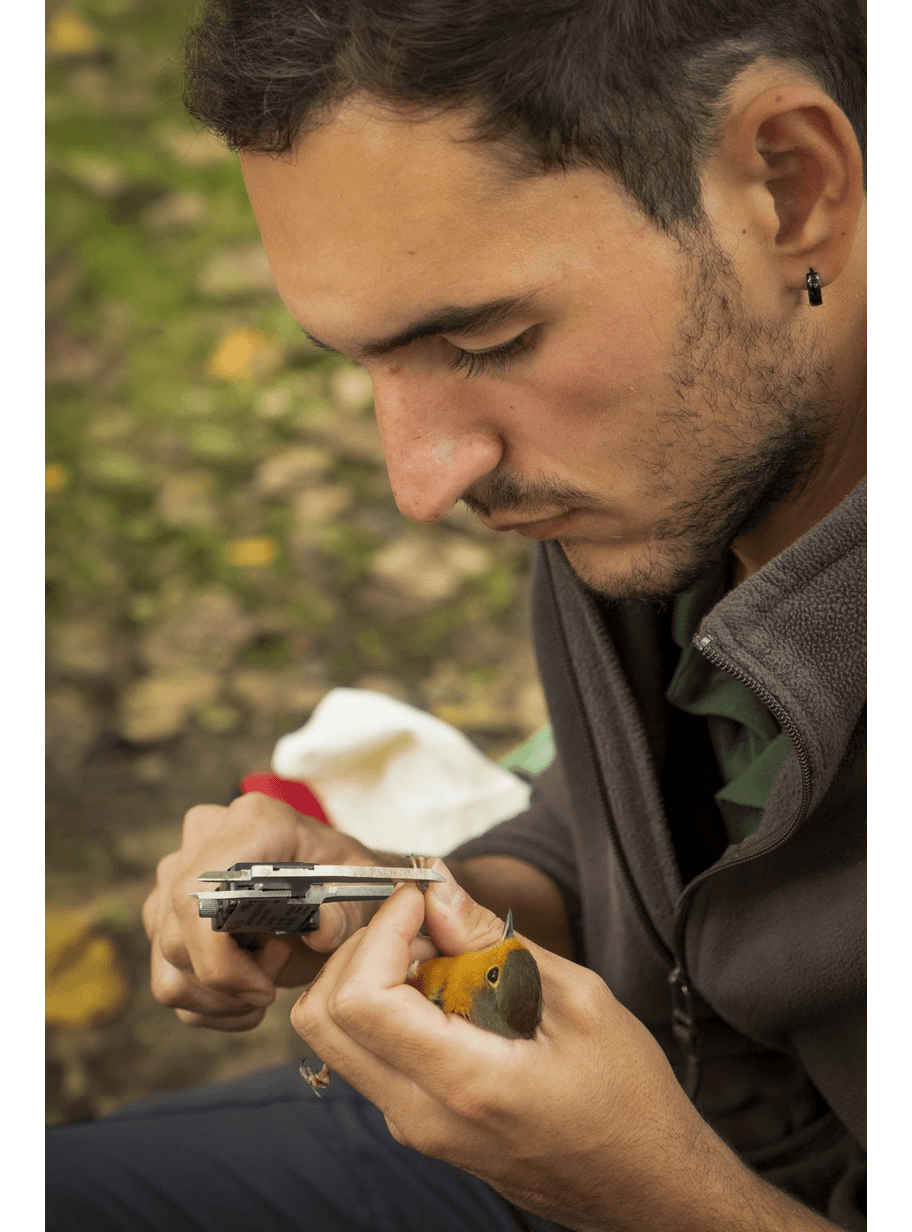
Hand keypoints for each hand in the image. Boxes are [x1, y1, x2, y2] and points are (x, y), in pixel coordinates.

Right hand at [142, 792, 385, 1031]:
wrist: (334, 889)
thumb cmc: (345, 885)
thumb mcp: (360, 893)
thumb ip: (345, 912)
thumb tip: (321, 930)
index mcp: (253, 822)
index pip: (199, 895)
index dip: (219, 957)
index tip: (265, 990)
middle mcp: (202, 839)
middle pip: (178, 938)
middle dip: (228, 984)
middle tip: (276, 981)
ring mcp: (175, 875)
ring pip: (168, 968)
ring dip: (219, 1000)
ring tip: (267, 981)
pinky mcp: (165, 914)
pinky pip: (168, 984)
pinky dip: (209, 1007)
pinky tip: (247, 994)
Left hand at [292, 861, 836, 1231]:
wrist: (646, 1188)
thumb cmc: (629, 1102)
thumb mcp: (580, 1000)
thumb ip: (496, 942)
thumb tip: (439, 891)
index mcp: (464, 1086)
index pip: (359, 1001)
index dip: (378, 932)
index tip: (420, 901)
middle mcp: (420, 1116)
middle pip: (321, 1019)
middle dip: (360, 948)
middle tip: (422, 921)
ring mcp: (414, 1127)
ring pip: (337, 1036)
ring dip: (371, 974)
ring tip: (439, 951)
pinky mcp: (419, 1125)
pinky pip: (369, 1054)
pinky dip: (387, 1005)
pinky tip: (447, 987)